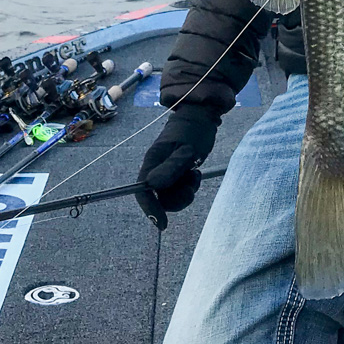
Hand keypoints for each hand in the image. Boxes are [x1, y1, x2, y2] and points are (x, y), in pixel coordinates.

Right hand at [135, 105, 220, 229]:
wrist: (201, 119)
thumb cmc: (192, 131)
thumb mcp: (185, 149)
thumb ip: (170, 168)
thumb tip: (152, 186)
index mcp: (152, 162)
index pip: (142, 191)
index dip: (150, 209)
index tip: (162, 223)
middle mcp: (156, 170)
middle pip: (159, 198)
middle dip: (177, 198)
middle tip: (191, 183)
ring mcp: (165, 173)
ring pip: (171, 196)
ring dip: (186, 191)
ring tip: (194, 174)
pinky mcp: (175, 174)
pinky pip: (180, 190)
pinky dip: (190, 186)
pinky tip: (195, 172)